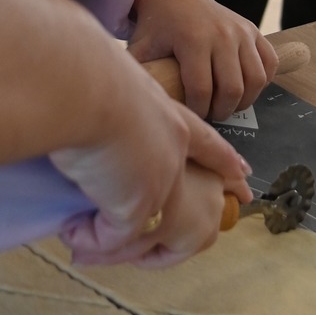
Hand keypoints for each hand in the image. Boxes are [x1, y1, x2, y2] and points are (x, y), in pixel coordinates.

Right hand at [51, 48, 251, 269]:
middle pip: (194, 195)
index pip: (205, 143)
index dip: (223, 159)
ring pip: (145, 227)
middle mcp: (173, 151)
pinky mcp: (138, 208)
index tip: (243, 172)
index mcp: (168, 118)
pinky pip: (111, 238)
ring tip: (84, 237)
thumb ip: (115, 108)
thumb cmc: (85, 76)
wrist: (83, 88)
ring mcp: (161, 183)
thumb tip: (90, 109)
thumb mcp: (112, 87)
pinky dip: (88, 238)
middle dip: (194, 220)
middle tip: (194, 235)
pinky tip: (71, 231)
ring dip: (115, 237)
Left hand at [127, 0, 276, 120]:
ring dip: (243, 100)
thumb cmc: (155, 25)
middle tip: (210, 114)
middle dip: (221, 111)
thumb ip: (139, 77)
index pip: (203, 90)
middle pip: (233, 89)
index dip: (198, 111)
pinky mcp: (253, 29)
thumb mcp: (140, 49)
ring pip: (256, 80)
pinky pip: (269, 63)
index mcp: (193, 39)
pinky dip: (262, 81)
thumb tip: (134, 108)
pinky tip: (243, 86)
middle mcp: (222, 33)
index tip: (192, 116)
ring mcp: (241, 30)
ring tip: (225, 103)